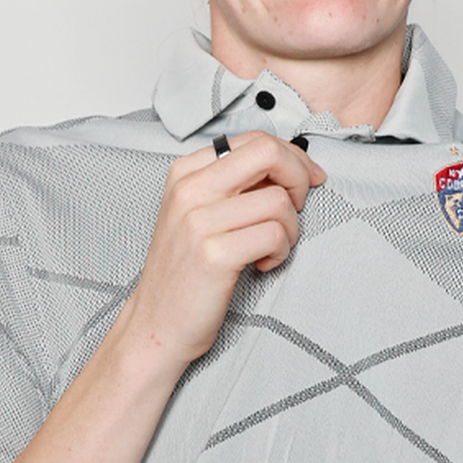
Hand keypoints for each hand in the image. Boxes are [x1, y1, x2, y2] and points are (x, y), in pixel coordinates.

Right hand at [124, 130, 325, 365]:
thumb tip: (288, 166)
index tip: (305, 180)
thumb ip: (233, 185)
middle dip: (300, 177)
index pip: (254, 140)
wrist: (157, 323)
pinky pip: (275, 235)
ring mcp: (199, 221)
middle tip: (298, 206)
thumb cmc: (185, 271)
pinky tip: (263, 264)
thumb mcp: (197, 214)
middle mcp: (189, 190)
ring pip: (279, 201)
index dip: (291, 157)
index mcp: (186, 173)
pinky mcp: (214, 255)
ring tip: (272, 248)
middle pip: (268, 154)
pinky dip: (281, 252)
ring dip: (290, 228)